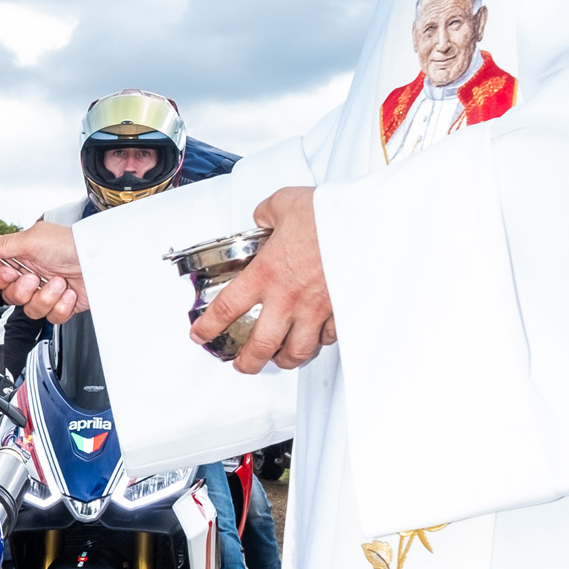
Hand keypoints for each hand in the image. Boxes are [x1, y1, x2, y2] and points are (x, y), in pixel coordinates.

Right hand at [0, 221, 85, 324]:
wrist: (102, 261)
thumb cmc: (71, 244)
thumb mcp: (34, 240)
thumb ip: (4, 244)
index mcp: (23, 257)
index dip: (2, 278)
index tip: (11, 272)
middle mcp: (34, 275)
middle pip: (12, 297)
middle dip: (24, 291)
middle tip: (36, 278)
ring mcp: (48, 292)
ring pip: (31, 311)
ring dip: (46, 298)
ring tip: (60, 283)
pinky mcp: (63, 305)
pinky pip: (52, 317)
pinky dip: (62, 306)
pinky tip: (70, 293)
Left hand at [190, 186, 335, 372]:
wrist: (368, 223)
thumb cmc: (328, 213)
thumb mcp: (284, 203)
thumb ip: (266, 214)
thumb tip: (263, 218)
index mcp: (267, 273)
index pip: (226, 309)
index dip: (208, 329)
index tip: (200, 335)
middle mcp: (288, 298)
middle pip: (260, 346)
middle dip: (247, 363)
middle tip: (241, 365)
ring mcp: (316, 309)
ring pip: (296, 351)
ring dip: (284, 360)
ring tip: (278, 360)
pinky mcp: (341, 310)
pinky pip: (328, 338)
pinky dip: (319, 342)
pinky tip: (315, 339)